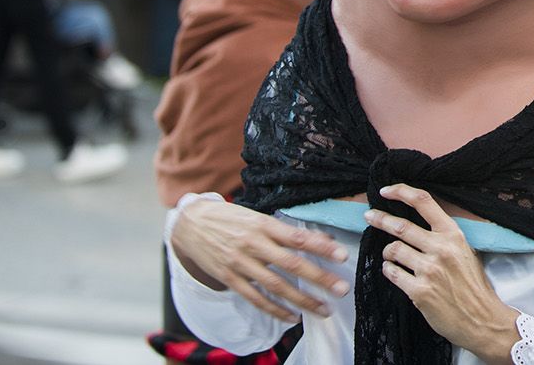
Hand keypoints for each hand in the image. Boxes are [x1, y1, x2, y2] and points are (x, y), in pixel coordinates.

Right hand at [169, 197, 349, 323]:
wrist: (191, 223)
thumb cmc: (231, 218)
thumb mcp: (257, 216)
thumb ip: (285, 230)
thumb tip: (321, 238)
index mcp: (263, 225)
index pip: (298, 237)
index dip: (321, 247)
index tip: (342, 255)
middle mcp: (253, 244)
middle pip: (291, 264)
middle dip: (319, 278)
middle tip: (341, 288)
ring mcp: (240, 263)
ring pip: (276, 286)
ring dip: (302, 300)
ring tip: (323, 309)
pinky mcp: (229, 279)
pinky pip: (255, 298)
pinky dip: (275, 310)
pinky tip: (293, 317)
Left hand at [370, 184, 519, 362]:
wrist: (482, 319)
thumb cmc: (473, 285)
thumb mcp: (465, 251)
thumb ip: (443, 236)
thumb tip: (417, 223)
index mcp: (453, 234)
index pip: (424, 202)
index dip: (401, 192)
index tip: (386, 191)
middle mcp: (441, 248)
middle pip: (401, 226)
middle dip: (380, 219)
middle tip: (369, 216)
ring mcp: (429, 270)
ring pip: (393, 250)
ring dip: (388, 252)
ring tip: (391, 256)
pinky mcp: (419, 291)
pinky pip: (392, 273)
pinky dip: (389, 270)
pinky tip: (393, 271)